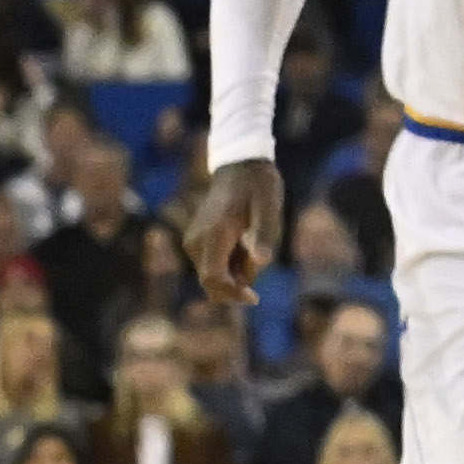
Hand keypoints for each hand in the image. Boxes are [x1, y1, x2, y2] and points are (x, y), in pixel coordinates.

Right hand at [181, 160, 278, 311]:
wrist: (240, 166)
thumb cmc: (258, 187)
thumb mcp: (269, 208)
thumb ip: (264, 235)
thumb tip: (262, 261)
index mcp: (214, 235)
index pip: (213, 279)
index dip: (232, 294)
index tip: (255, 298)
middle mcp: (197, 241)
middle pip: (211, 283)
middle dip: (236, 285)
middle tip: (258, 259)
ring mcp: (193, 241)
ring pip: (213, 275)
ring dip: (235, 273)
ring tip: (251, 241)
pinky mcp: (196, 241)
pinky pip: (212, 265)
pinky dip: (230, 264)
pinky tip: (244, 241)